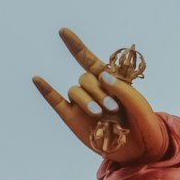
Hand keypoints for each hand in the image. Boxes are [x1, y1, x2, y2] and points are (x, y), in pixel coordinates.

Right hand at [33, 28, 167, 165]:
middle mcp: (94, 89)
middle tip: (114, 109)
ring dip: (87, 99)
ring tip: (100, 114)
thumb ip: (121, 87)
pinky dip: (47, 91)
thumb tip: (101, 75)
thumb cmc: (142, 122)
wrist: (140, 148)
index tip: (63, 32)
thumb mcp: (138, 102)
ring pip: (75, 90)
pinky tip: (38, 79)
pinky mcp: (73, 118)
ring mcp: (82, 104)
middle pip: (85, 78)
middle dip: (98, 91)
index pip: (89, 60)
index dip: (76, 46)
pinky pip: (56, 101)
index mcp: (109, 80)